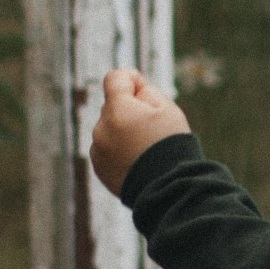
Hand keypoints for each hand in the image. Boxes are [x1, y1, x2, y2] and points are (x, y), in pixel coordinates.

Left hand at [91, 67, 190, 196]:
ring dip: (124, 132)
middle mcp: (101, 129)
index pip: (115, 78)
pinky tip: (138, 162)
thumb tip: (132, 91)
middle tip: (153, 130)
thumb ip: (146, 91)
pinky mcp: (99, 168)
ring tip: (147, 150)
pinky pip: (108, 149)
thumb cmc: (171, 146)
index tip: (144, 92)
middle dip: (131, 111)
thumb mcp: (168, 109)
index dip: (132, 80)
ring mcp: (98, 150)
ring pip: (110, 129)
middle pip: (114, 106)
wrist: (168, 189)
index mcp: (118, 111)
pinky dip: (120, 151)